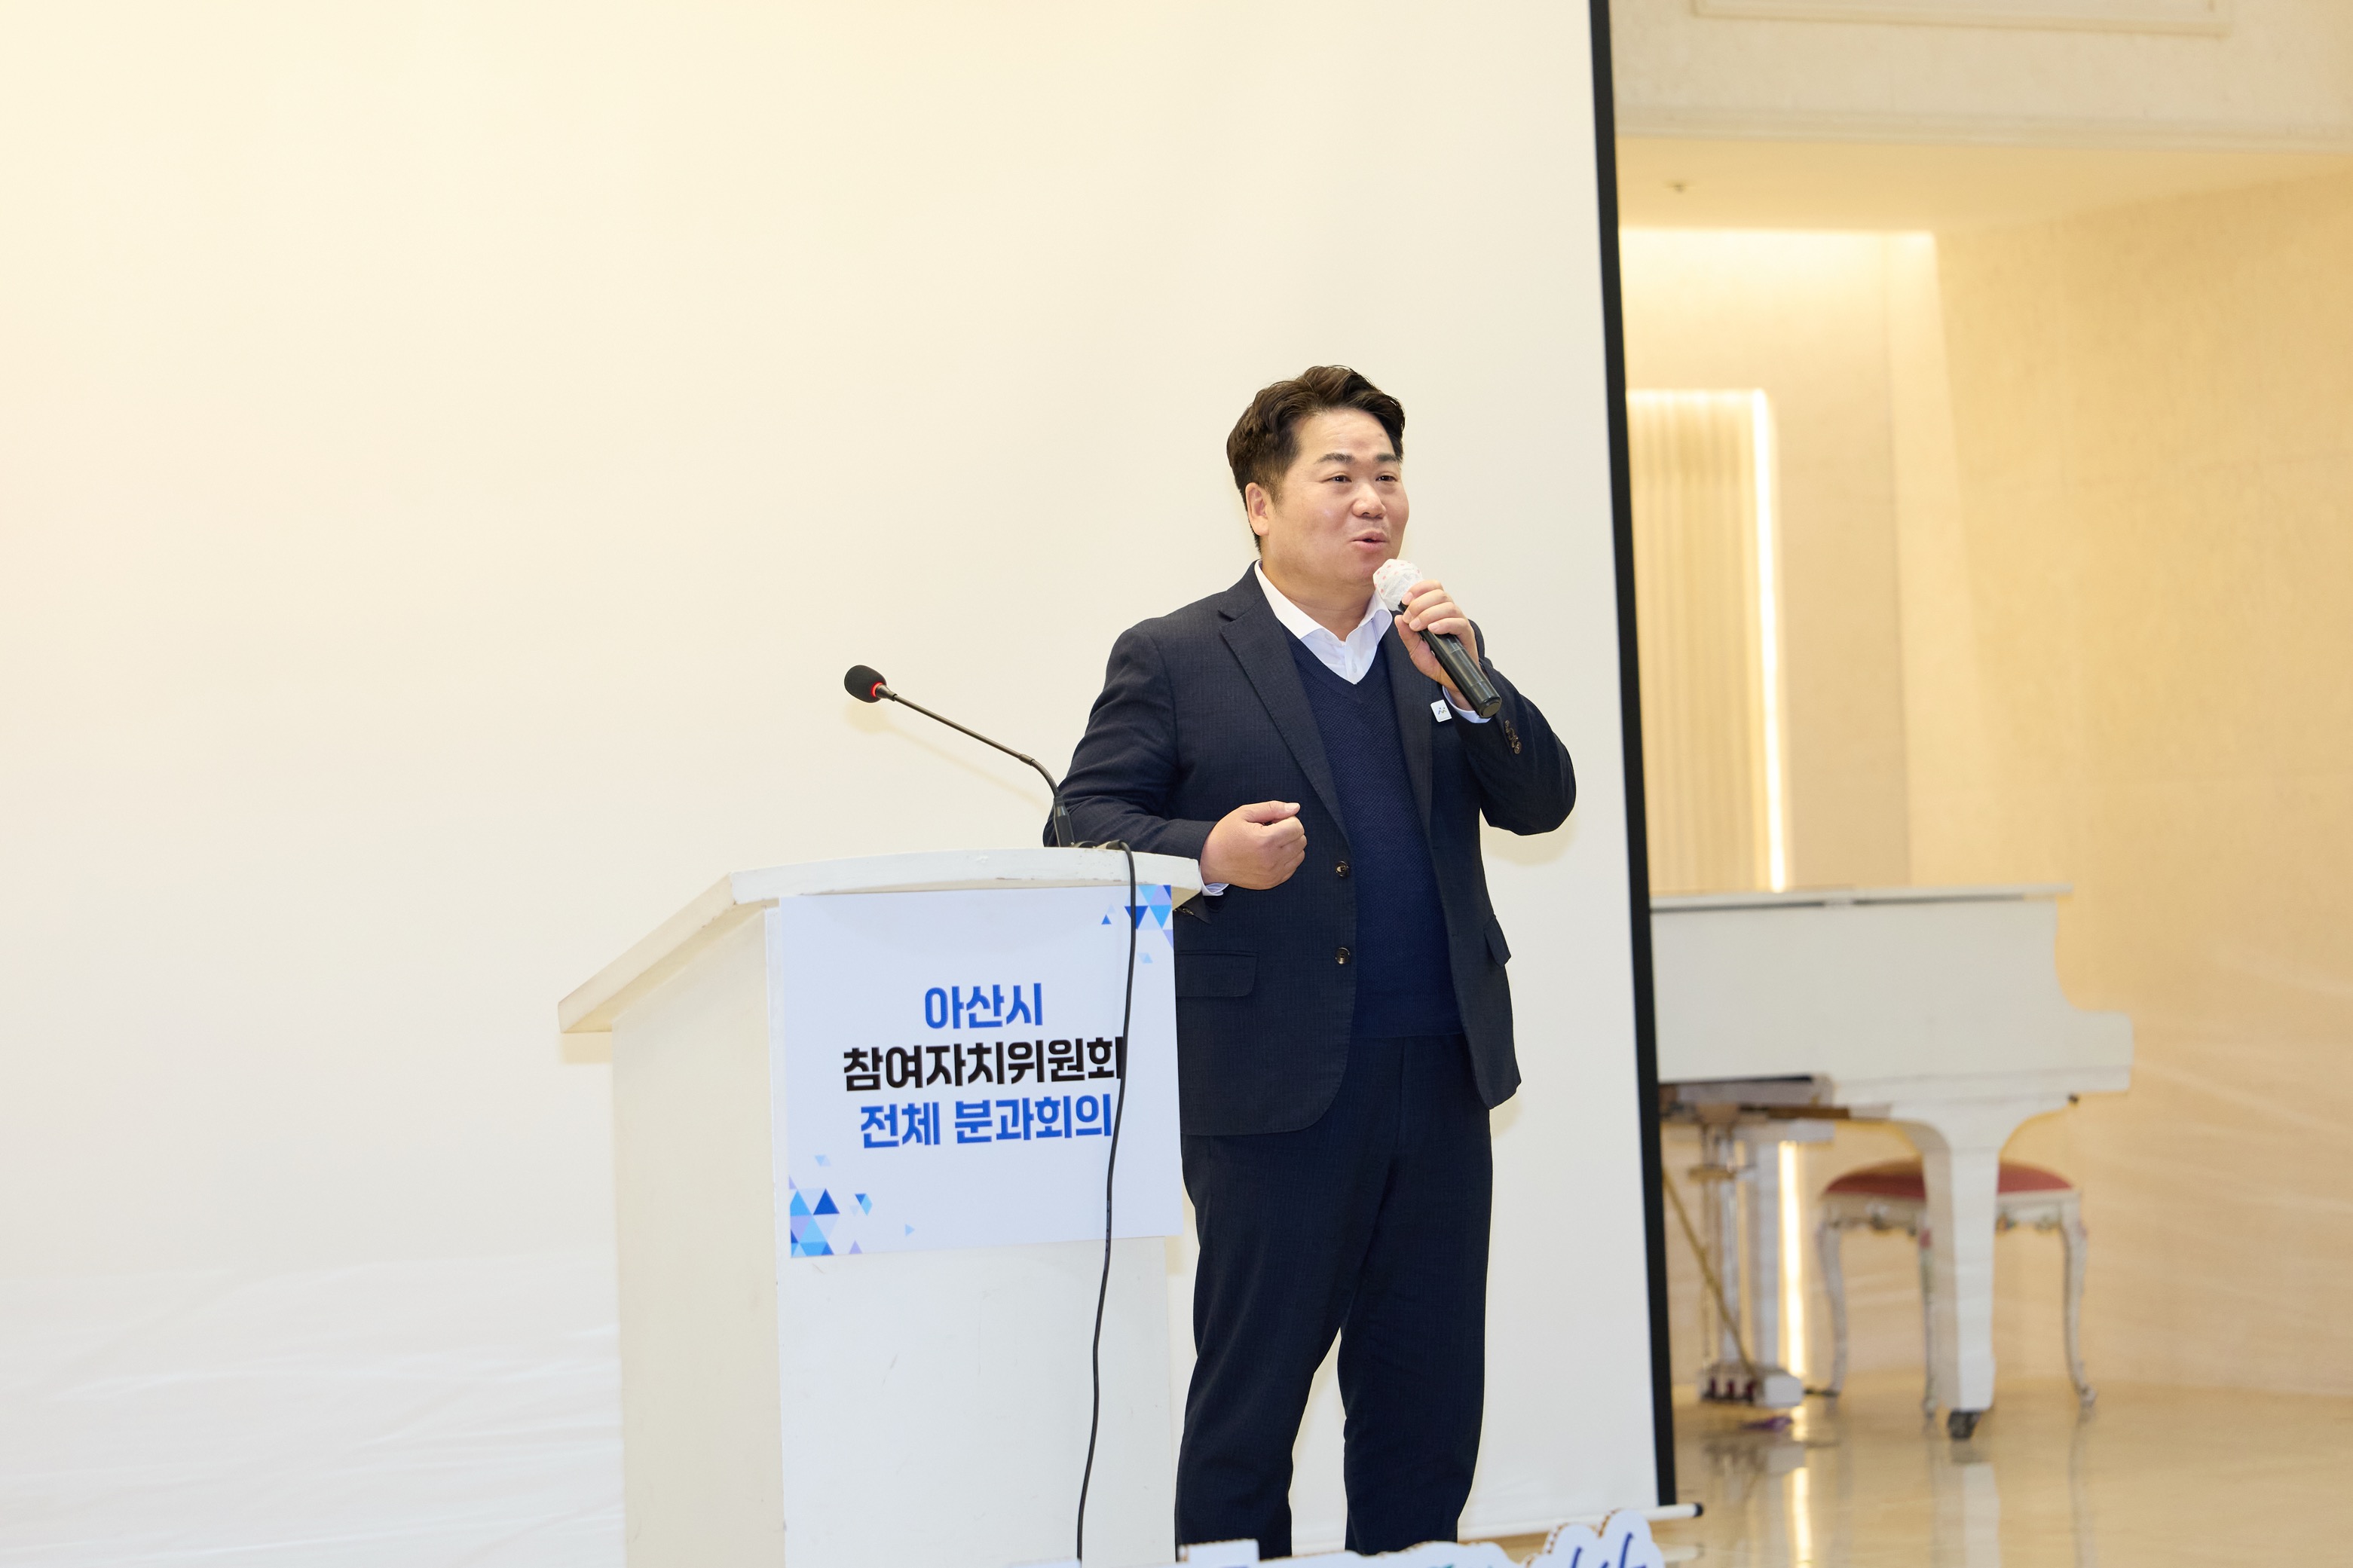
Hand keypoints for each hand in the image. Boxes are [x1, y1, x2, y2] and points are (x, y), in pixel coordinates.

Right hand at [1198, 800, 1305, 889]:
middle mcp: (1272, 859)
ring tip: (1270, 843)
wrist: (1210, 862)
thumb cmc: (1225, 835)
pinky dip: (1286, 859)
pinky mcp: (1272, 882)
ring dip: (1290, 845)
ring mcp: (1273, 873)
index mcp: (1266, 840)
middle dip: (1289, 831)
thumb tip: (1295, 807)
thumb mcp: (1244, 813)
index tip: (1272, 821)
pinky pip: (1293, 867)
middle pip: (1301, 840)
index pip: (1297, 826)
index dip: (1286, 819)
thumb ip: (1272, 808)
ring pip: (1300, 854)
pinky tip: (1270, 854)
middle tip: (1271, 831)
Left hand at [1394, 579, 1479, 697]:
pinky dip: (1443, 623)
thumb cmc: (1436, 661)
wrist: (1451, 679)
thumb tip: (1398, 618)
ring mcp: (1459, 622)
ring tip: (1418, 626)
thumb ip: (1407, 635)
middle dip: (1420, 604)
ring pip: (1448, 606)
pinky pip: (1458, 622)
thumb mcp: (1415, 650)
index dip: (1419, 589)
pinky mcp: (1467, 634)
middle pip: (1439, 593)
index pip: (1433, 587)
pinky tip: (1433, 630)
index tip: (1405, 600)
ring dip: (1429, 614)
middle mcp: (1449, 613)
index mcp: (1437, 610)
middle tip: (1409, 619)